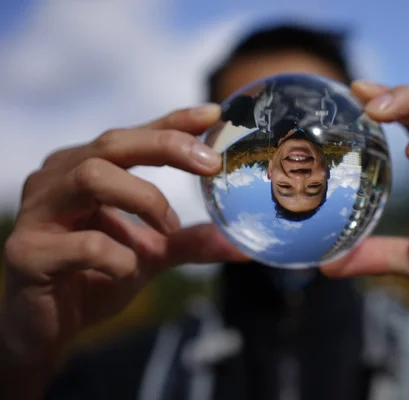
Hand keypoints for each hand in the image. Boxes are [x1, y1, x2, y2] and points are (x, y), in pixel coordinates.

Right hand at [1, 104, 245, 364]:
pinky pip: (83, 244)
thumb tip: (242, 245)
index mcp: (86, 168)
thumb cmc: (97, 276)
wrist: (50, 327)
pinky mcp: (27, 252)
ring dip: (144, 198)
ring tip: (168, 228)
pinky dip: (120, 256)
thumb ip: (189, 242)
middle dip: (167, 147)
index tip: (213, 114)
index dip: (173, 122)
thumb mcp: (151, 254)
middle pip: (113, 143)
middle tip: (211, 165)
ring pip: (92, 176)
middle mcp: (59, 178)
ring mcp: (38, 211)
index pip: (134, 135)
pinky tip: (127, 270)